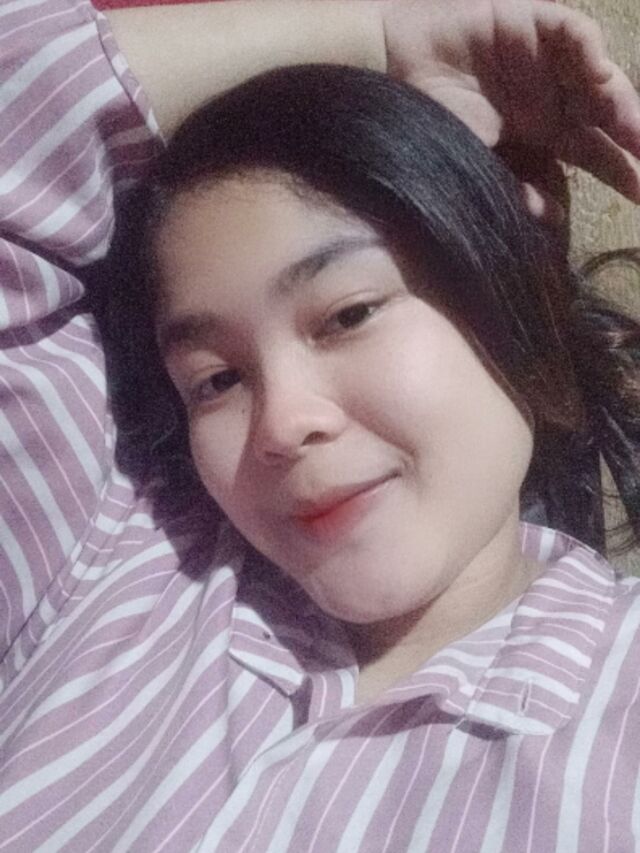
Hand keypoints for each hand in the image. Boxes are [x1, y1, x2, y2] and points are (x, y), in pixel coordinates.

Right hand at [383, 0, 639, 216]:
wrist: (390, 72)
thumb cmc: (429, 122)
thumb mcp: (477, 166)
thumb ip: (516, 188)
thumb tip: (554, 217)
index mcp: (543, 134)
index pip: (595, 155)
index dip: (623, 173)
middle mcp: (553, 98)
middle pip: (607, 119)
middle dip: (636, 140)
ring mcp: (546, 61)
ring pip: (598, 80)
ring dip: (621, 104)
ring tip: (636, 133)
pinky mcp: (533, 23)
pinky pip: (573, 36)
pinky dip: (588, 53)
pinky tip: (600, 77)